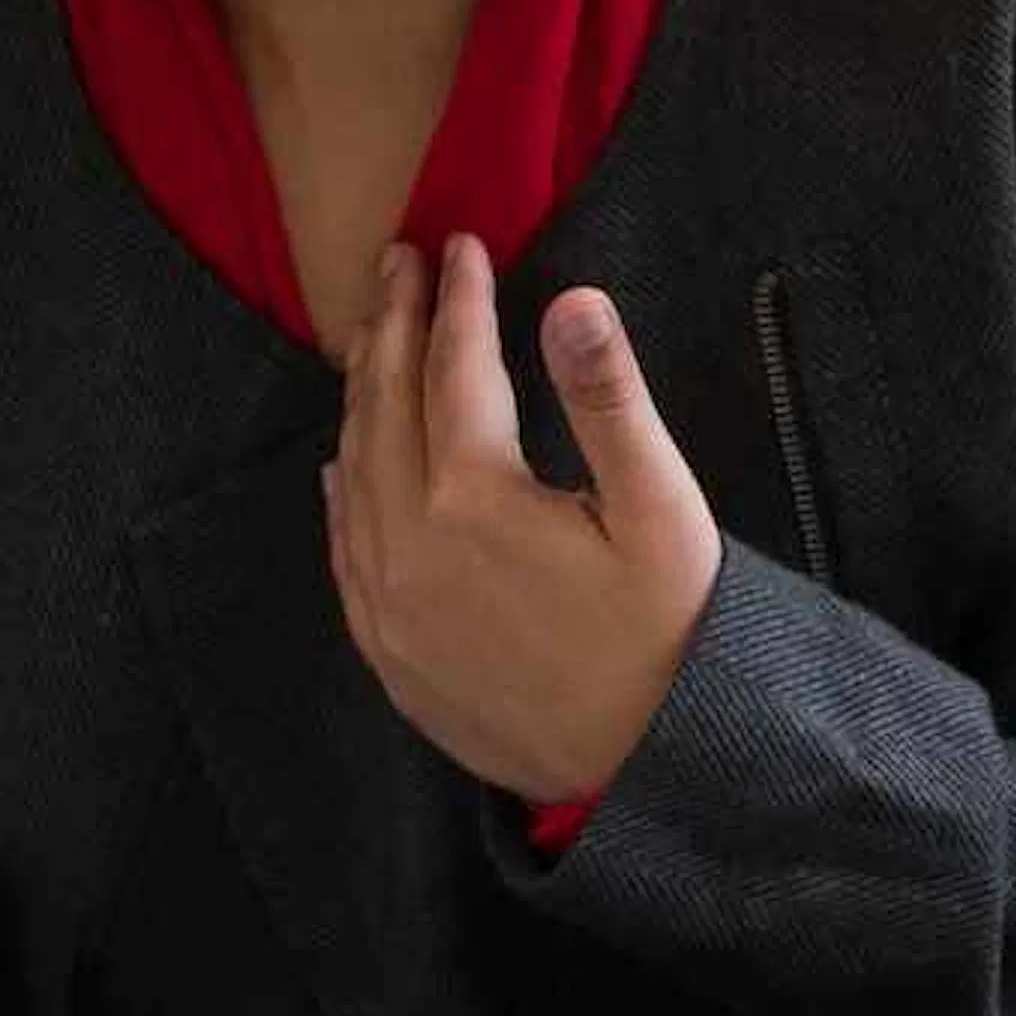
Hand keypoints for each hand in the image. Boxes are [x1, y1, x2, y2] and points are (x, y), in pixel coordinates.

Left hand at [325, 236, 722, 807]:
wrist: (645, 772)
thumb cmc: (670, 636)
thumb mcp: (662, 511)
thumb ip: (609, 400)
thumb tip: (574, 299)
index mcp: (475, 497)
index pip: (453, 368)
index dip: (458, 299)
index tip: (460, 243)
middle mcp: (410, 543)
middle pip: (385, 406)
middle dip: (392, 325)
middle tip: (396, 261)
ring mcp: (389, 601)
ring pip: (355, 470)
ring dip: (362, 394)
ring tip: (372, 334)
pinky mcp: (388, 649)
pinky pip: (346, 547)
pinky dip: (344, 486)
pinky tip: (345, 457)